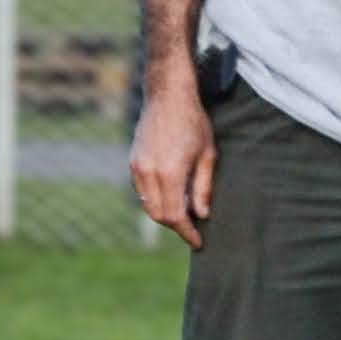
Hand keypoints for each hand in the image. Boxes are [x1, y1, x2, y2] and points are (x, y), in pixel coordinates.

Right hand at [132, 74, 217, 250]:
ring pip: (149, 205)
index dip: (187, 232)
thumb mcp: (208, 155)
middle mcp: (149, 173)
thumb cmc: (194, 123)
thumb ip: (204, 187)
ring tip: (186, 215)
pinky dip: (156, 200)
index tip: (199, 242)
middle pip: (159, 215)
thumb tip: (202, 214)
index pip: (175, 216)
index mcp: (170, 173)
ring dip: (166, 214)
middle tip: (194, 229)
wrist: (167, 97)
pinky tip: (173, 196)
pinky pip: (143, 192)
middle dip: (177, 226)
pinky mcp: (132, 163)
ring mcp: (137, 168)